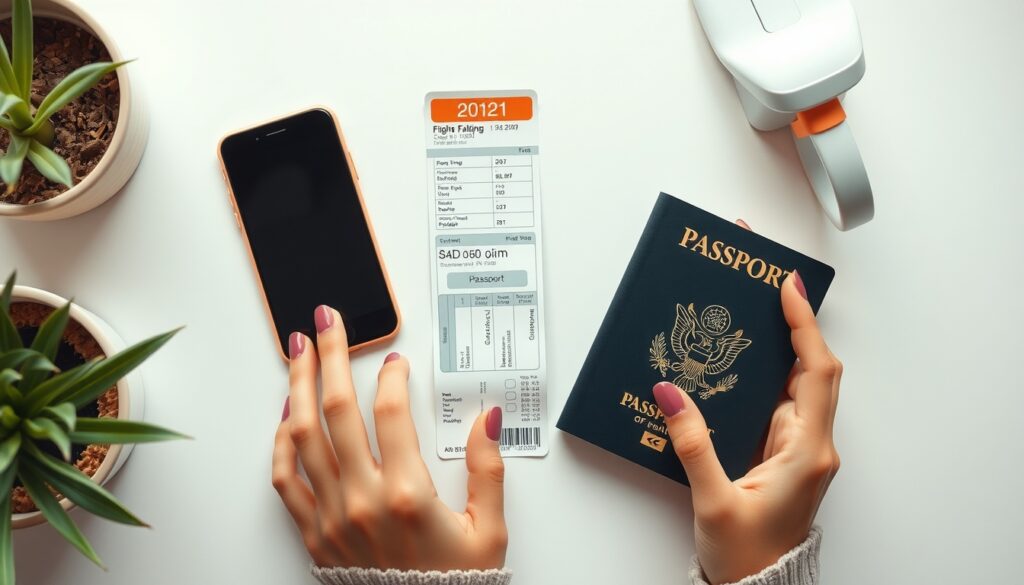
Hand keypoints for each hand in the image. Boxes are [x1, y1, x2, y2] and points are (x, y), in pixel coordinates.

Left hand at [271, 305, 506, 569]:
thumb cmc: (454, 584)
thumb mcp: (489, 530)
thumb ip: (488, 469)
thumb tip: (488, 418)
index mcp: (408, 495)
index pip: (392, 414)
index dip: (393, 378)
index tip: (395, 361)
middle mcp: (363, 500)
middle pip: (338, 409)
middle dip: (332, 356)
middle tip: (327, 321)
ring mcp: (332, 515)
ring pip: (303, 435)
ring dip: (298, 386)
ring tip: (297, 351)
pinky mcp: (313, 533)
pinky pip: (285, 479)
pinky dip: (280, 442)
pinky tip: (285, 415)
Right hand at [653, 271, 841, 583]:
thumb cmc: (748, 556)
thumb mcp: (713, 499)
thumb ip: (693, 444)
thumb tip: (671, 393)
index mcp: (807, 452)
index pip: (816, 372)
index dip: (803, 325)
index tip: (787, 287)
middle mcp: (811, 445)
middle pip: (812, 369)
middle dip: (792, 322)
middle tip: (764, 283)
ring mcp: (800, 449)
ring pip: (797, 384)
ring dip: (778, 347)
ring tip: (748, 313)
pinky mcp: (784, 456)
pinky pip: (780, 404)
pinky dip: (766, 376)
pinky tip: (739, 366)